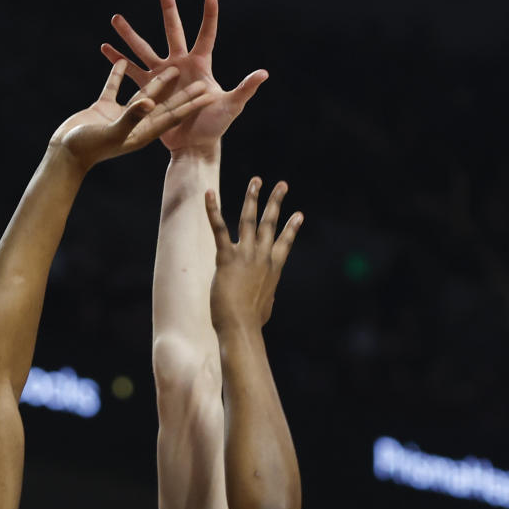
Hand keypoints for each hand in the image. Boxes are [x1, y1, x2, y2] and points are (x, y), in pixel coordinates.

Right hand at [49, 59, 213, 170]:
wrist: (63, 154)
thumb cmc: (88, 148)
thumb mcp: (112, 133)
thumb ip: (131, 117)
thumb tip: (150, 102)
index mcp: (143, 132)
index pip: (173, 116)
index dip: (191, 105)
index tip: (209, 95)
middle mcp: (135, 124)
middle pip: (165, 106)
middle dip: (182, 94)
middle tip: (201, 82)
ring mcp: (120, 116)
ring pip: (142, 94)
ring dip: (157, 82)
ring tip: (171, 68)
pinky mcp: (103, 108)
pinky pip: (114, 88)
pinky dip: (118, 75)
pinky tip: (121, 60)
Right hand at [101, 0, 266, 152]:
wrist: (193, 146)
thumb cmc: (215, 126)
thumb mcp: (231, 106)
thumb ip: (245, 89)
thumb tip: (264, 73)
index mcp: (200, 65)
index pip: (206, 35)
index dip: (209, 17)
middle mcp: (179, 65)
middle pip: (173, 31)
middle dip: (168, 10)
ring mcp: (162, 76)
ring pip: (143, 49)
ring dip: (130, 34)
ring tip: (115, 17)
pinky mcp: (148, 90)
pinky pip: (130, 72)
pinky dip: (117, 61)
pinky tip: (104, 48)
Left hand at [206, 178, 301, 332]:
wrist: (241, 328)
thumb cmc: (251, 323)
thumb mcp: (265, 307)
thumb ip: (267, 296)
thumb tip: (268, 299)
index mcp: (273, 268)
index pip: (285, 242)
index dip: (292, 227)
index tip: (299, 213)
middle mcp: (262, 257)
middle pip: (270, 223)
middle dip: (276, 202)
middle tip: (282, 185)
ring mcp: (246, 255)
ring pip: (249, 219)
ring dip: (253, 197)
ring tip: (256, 181)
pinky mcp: (227, 258)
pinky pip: (219, 228)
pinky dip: (213, 209)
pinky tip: (209, 193)